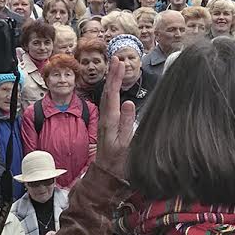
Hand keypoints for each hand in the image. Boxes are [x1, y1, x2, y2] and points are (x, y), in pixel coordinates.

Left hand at [94, 56, 136, 175]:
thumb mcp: (126, 145)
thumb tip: (128, 103)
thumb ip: (127, 124)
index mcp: (110, 122)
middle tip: (117, 58)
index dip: (116, 77)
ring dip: (111, 81)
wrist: (106, 177)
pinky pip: (108, 103)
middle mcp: (105, 119)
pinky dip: (112, 91)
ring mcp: (105, 122)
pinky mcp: (107, 125)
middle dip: (112, 74)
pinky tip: (115, 88)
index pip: (112, 94)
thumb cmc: (119, 164)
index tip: (119, 62)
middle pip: (108, 92)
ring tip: (116, 68)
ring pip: (107, 97)